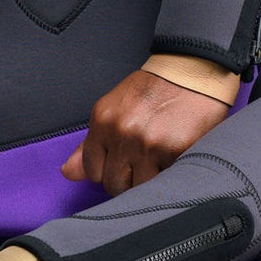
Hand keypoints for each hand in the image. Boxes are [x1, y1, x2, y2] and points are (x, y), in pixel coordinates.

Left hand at [61, 65, 231, 195]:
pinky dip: (170, 175)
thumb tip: (67, 173)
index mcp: (103, 120)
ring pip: (138, 189)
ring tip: (162, 159)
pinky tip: (175, 157)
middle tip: (147, 160)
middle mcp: (121, 131)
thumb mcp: (115, 109)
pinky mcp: (172, 151)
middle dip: (130, 179)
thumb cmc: (155, 89)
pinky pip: (164, 182)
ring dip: (150, 181)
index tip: (125, 163)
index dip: (110, 171)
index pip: (92, 171)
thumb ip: (90, 144)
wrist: (193, 71)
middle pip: (114, 184)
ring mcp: (146, 143)